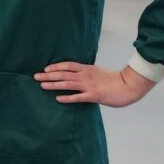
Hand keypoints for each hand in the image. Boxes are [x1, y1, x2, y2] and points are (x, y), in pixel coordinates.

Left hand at [34, 62, 155, 107]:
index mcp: (87, 68)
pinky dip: (67, 98)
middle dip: (48, 75)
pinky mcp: (93, 96)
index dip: (55, 66)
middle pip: (63, 74)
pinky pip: (77, 97)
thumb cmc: (114, 80)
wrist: (128, 86)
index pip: (67, 65)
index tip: (45, 68)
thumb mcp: (98, 72)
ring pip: (67, 84)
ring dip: (53, 85)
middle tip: (36, 76)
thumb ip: (86, 73)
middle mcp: (85, 75)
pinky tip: (58, 98)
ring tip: (42, 85)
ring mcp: (89, 85)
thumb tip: (75, 75)